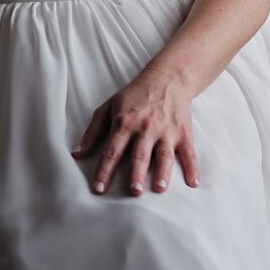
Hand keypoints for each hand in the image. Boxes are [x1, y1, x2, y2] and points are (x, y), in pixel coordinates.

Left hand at [73, 66, 199, 195]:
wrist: (167, 78)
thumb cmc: (135, 95)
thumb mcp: (108, 107)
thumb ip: (93, 132)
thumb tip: (76, 154)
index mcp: (125, 123)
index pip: (112, 151)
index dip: (104, 171)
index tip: (98, 189)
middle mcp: (146, 128)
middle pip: (140, 155)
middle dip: (137, 174)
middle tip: (134, 192)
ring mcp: (167, 131)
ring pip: (164, 155)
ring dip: (163, 172)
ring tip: (160, 189)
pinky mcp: (184, 132)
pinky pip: (189, 153)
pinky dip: (193, 168)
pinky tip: (193, 183)